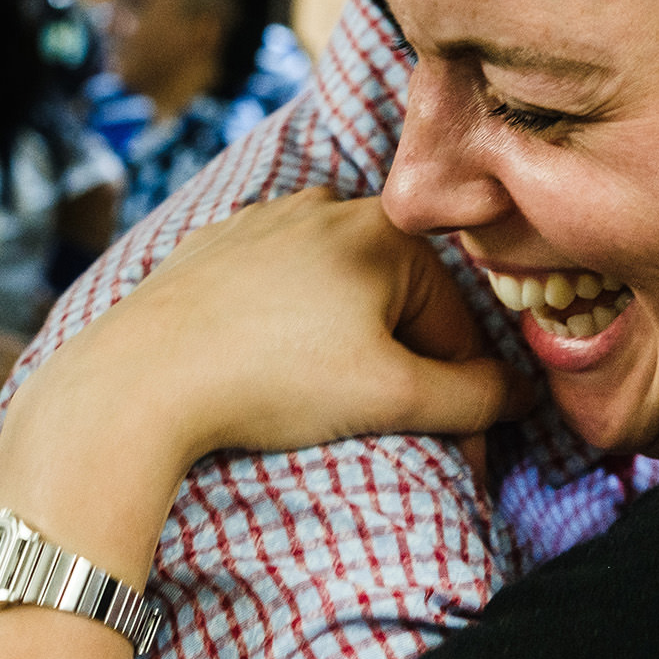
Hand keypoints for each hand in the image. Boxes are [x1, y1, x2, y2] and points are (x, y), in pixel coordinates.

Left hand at [0, 189, 527, 520]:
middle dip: (404, 366)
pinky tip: (268, 368)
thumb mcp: (392, 398)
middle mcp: (329, 207)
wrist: (135, 382)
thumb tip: (523, 396)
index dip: (463, 393)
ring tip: (320, 399)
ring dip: (350, 343)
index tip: (457, 451)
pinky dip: (290, 326)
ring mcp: (266, 220)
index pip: (457, 320)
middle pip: (400, 300)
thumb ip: (475, 398)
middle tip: (382, 427)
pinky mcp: (213, 246)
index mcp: (385, 232)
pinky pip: (280, 286)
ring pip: (341, 290)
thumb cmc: (271, 382)